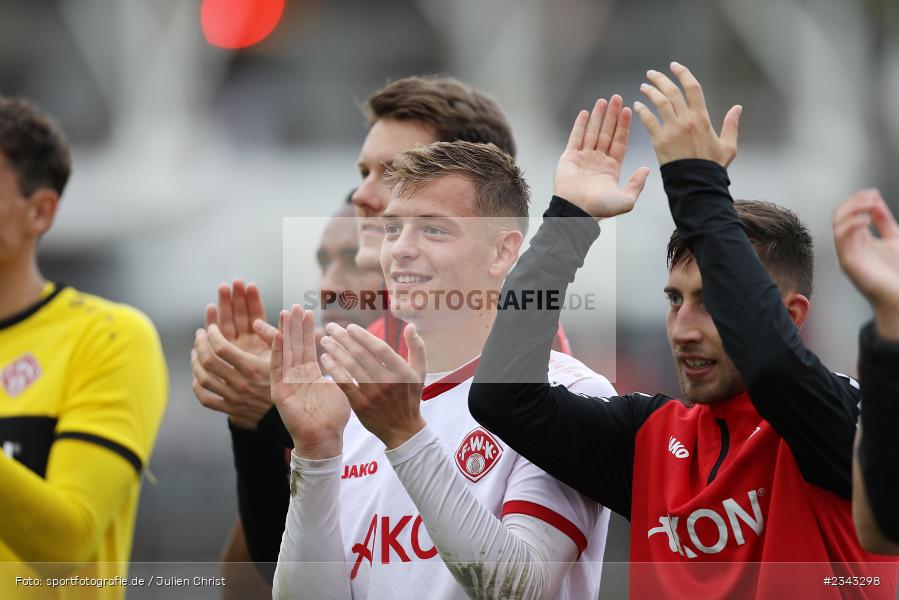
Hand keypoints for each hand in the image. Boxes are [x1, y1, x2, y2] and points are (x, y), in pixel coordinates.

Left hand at [191, 279, 277, 428]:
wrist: (287, 415)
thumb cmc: (288, 382)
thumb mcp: (287, 359)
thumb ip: (277, 337)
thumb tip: (271, 317)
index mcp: (253, 368)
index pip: (222, 349)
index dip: (213, 334)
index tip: (211, 328)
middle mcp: (241, 383)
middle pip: (209, 362)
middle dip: (200, 344)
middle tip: (199, 335)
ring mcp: (234, 398)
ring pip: (203, 379)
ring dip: (195, 362)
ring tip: (195, 351)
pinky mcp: (230, 409)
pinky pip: (206, 398)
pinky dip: (197, 386)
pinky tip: (197, 375)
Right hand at [270, 305, 349, 457]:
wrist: (325, 440)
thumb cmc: (334, 417)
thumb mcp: (340, 386)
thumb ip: (341, 370)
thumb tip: (354, 355)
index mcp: (309, 374)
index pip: (307, 347)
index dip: (307, 330)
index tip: (309, 312)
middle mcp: (295, 376)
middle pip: (294, 346)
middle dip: (295, 326)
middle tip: (296, 306)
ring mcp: (286, 383)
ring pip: (285, 353)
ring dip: (285, 333)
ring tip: (286, 313)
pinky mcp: (279, 392)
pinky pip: (277, 369)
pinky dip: (278, 352)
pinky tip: (279, 336)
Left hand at [319, 323, 426, 449]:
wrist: (403, 430)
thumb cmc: (410, 396)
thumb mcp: (420, 372)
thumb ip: (416, 347)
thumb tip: (410, 326)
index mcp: (401, 371)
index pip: (380, 348)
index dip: (363, 336)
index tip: (350, 326)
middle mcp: (387, 382)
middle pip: (361, 355)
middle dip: (343, 338)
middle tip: (331, 327)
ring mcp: (373, 394)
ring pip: (350, 367)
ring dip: (335, 351)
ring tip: (325, 340)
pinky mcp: (360, 405)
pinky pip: (344, 383)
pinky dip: (333, 370)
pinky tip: (325, 359)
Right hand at [554, 95, 649, 217]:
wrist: (576, 212)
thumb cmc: (599, 209)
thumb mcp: (626, 200)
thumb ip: (637, 184)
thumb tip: (645, 170)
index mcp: (611, 169)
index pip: (619, 142)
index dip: (624, 126)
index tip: (628, 111)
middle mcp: (597, 161)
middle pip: (607, 132)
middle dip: (612, 115)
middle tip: (617, 98)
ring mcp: (583, 158)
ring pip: (592, 132)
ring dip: (598, 116)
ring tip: (604, 101)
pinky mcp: (569, 157)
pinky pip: (575, 137)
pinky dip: (580, 125)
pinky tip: (585, 113)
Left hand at [634, 62, 741, 167]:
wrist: (697, 183)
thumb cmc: (713, 167)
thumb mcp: (729, 145)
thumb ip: (732, 125)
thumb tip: (738, 107)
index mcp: (702, 118)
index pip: (692, 88)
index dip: (683, 73)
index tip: (675, 66)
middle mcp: (687, 120)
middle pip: (672, 91)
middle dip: (661, 79)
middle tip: (652, 74)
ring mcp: (673, 129)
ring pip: (659, 102)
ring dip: (650, 92)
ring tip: (644, 87)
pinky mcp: (660, 141)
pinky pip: (649, 121)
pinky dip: (642, 111)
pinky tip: (637, 105)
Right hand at [833, 189, 898, 339]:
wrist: (898, 296)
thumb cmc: (896, 272)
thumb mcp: (893, 238)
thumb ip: (883, 220)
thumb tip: (875, 199)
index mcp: (858, 239)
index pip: (847, 214)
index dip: (856, 200)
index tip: (873, 193)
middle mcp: (849, 246)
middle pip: (838, 217)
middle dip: (853, 203)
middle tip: (869, 197)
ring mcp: (846, 254)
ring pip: (837, 225)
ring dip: (852, 211)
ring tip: (869, 205)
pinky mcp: (848, 263)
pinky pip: (841, 240)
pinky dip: (852, 225)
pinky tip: (866, 220)